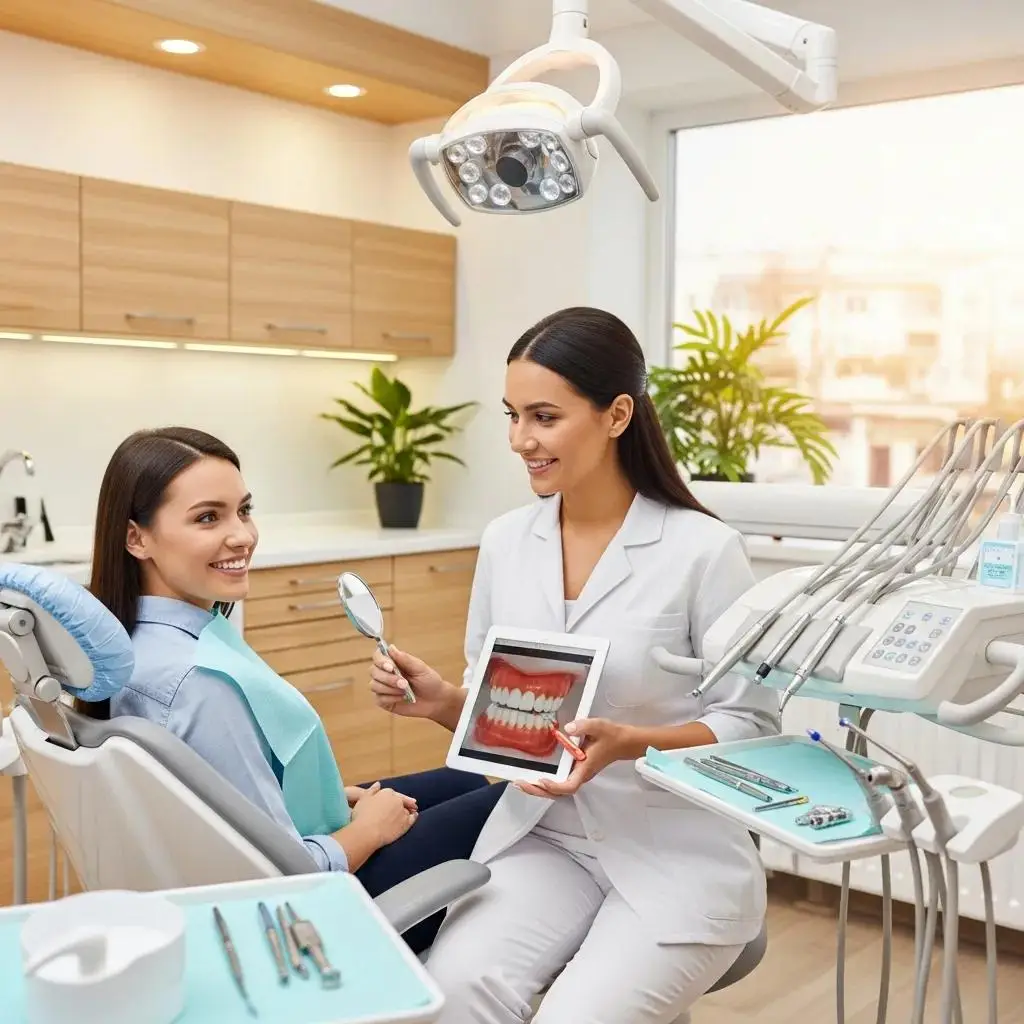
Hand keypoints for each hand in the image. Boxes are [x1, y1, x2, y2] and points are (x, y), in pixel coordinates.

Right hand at [351, 786, 417, 845]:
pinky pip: (412, 818)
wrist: (367, 832)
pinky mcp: (406, 823)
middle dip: (404, 802)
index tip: (394, 800)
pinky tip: (414, 816)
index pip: (392, 794)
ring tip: (409, 812)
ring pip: (406, 809)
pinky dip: (414, 816)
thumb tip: (378, 784)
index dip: (392, 798)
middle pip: (401, 800)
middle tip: (409, 804)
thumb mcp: (363, 798)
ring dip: (408, 810)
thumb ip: (372, 790)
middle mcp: (397, 800)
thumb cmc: (362, 815)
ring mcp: (402, 812)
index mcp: (387, 793)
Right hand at [370, 644, 456, 720]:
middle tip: (405, 684)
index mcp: (393, 662)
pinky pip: (379, 698)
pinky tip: (402, 698)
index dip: (381, 661)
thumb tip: (390, 647)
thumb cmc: (429, 681)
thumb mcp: (420, 668)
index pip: (377, 656)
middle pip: (373, 671)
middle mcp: (385, 673)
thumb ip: (405, 659)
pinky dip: (391, 698)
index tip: (391, 667)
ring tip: (405, 691)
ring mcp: (383, 687)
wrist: (436, 701)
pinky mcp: (384, 700)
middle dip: (388, 678)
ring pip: (374, 685)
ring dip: (390, 688)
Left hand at [516, 718, 640, 797]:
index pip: (570, 786)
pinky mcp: (576, 771)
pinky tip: (533, 778)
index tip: (542, 780)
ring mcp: (578, 774)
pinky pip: (558, 782)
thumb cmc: (611, 735)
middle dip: (538, 790)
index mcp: (585, 769)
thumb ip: (583, 726)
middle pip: (558, 792)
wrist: (623, 741)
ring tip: (521, 783)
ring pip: (557, 789)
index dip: (555, 787)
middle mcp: (580, 775)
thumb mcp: (598, 726)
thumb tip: (567, 729)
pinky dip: (545, 783)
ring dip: (539, 788)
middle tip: (519, 784)